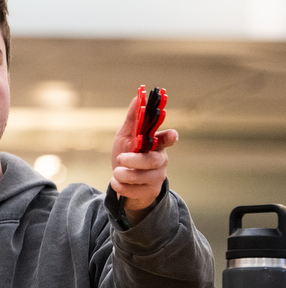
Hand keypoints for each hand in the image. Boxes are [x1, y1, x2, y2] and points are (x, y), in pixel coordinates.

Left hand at [110, 92, 178, 220]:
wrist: (122, 181)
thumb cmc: (126, 155)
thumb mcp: (126, 136)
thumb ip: (134, 119)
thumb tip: (138, 96)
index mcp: (155, 144)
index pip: (167, 139)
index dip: (169, 137)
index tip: (171, 134)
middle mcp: (160, 160)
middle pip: (152, 160)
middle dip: (134, 160)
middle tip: (120, 158)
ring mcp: (157, 176)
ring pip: (142, 177)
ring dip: (123, 174)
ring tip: (116, 172)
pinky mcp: (151, 191)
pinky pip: (134, 190)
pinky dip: (120, 186)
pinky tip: (117, 182)